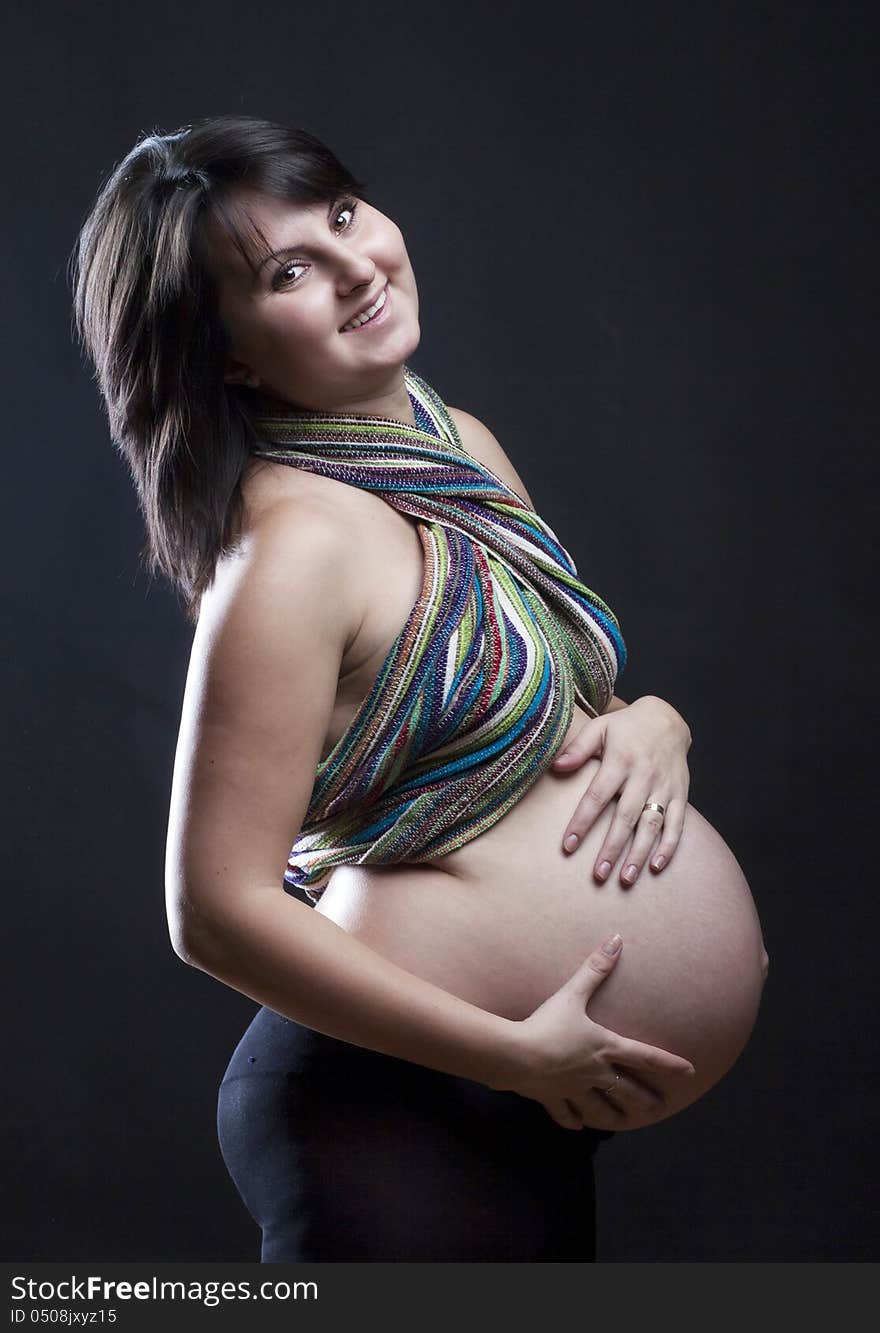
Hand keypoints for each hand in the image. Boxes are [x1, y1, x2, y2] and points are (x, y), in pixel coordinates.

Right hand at [505, 932, 695, 1129]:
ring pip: (599, 1109)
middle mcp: (595, 1072)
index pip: (645, 1056)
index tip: (689, 1072)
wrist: (517, 1056)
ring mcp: (574, 1089)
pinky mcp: (552, 1099)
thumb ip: (595, 968)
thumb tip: (616, 939)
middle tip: (659, 1108)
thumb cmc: (547, 1024)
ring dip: (612, 1117)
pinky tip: (578, 1126)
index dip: (669, 1064)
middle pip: (626, 1090)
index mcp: (604, 1047)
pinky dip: (573, 1121)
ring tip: (622, 1123)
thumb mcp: (572, 994)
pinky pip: (566, 1114)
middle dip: (644, 1100)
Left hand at [551, 695, 691, 886]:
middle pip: (626, 817)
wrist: (667, 720)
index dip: (582, 822)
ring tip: (626, 879)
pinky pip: (677, 823)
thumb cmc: (625, 728)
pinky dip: (669, 846)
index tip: (568, 846)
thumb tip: (555, 767)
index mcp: (620, 760)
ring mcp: (664, 787)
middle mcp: (644, 776)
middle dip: (612, 848)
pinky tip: (656, 866)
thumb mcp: (599, 728)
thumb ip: (578, 748)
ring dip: (639, 854)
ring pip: (652, 825)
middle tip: (598, 875)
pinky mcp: (680, 794)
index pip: (598, 796)